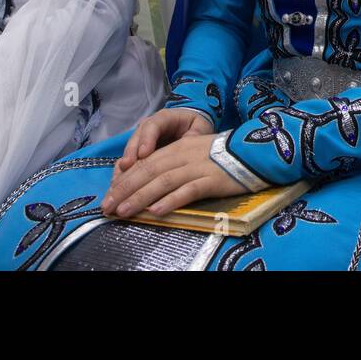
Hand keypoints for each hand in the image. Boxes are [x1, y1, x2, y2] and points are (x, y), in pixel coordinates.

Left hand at [102, 131, 243, 219]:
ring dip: (140, 197)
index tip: (108, 196)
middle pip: (148, 172)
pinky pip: (188, 190)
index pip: (144, 164)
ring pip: (163, 181)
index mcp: (176, 148)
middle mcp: (183, 155)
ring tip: (124, 211)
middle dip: (125, 190)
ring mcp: (197, 167)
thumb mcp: (192, 154)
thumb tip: (147, 186)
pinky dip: (171, 200)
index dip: (124, 181)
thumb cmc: (222, 156)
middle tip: (107, 207)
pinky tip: (157, 211)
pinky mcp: (212, 179)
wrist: (253, 150)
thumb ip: (172, 166)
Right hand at [114, 107, 212, 174]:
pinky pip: (127, 164)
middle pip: (136, 138)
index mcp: (166, 118)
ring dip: (123, 168)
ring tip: (118, 182)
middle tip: (126, 168)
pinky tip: (117, 187)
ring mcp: (141, 141)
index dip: (147, 138)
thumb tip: (191, 144)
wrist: (192, 129)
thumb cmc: (197, 129)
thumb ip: (195, 137)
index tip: (144, 154)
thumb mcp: (200, 130)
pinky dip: (122, 176)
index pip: (154, 125)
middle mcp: (149, 128)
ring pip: (129, 152)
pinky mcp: (137, 155)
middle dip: (129, 154)